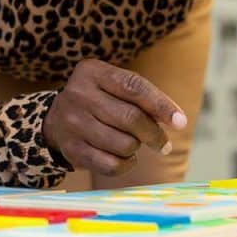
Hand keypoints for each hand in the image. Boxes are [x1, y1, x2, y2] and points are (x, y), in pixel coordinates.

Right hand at [43, 59, 186, 175]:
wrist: (56, 119)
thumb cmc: (100, 100)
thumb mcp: (114, 85)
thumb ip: (143, 96)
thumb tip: (176, 119)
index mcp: (93, 72)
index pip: (134, 87)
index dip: (161, 105)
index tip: (180, 122)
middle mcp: (79, 94)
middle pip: (130, 118)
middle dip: (154, 134)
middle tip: (164, 144)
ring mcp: (72, 123)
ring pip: (123, 144)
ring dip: (137, 147)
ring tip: (134, 143)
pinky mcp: (71, 149)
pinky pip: (111, 164)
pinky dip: (126, 164)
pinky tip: (126, 158)